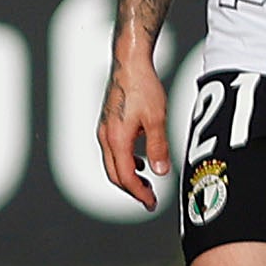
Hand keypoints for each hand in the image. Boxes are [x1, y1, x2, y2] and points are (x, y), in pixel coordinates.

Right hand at [98, 51, 168, 206]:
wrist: (129, 64)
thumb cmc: (141, 86)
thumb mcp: (156, 119)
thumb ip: (158, 147)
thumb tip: (160, 171)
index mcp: (117, 139)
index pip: (126, 176)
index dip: (138, 193)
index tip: (150, 202)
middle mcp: (106, 136)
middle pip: (115, 174)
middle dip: (132, 189)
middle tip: (148, 198)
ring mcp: (105, 130)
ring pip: (113, 163)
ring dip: (128, 176)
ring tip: (146, 182)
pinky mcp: (108, 124)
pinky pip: (113, 151)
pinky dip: (126, 162)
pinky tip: (139, 160)